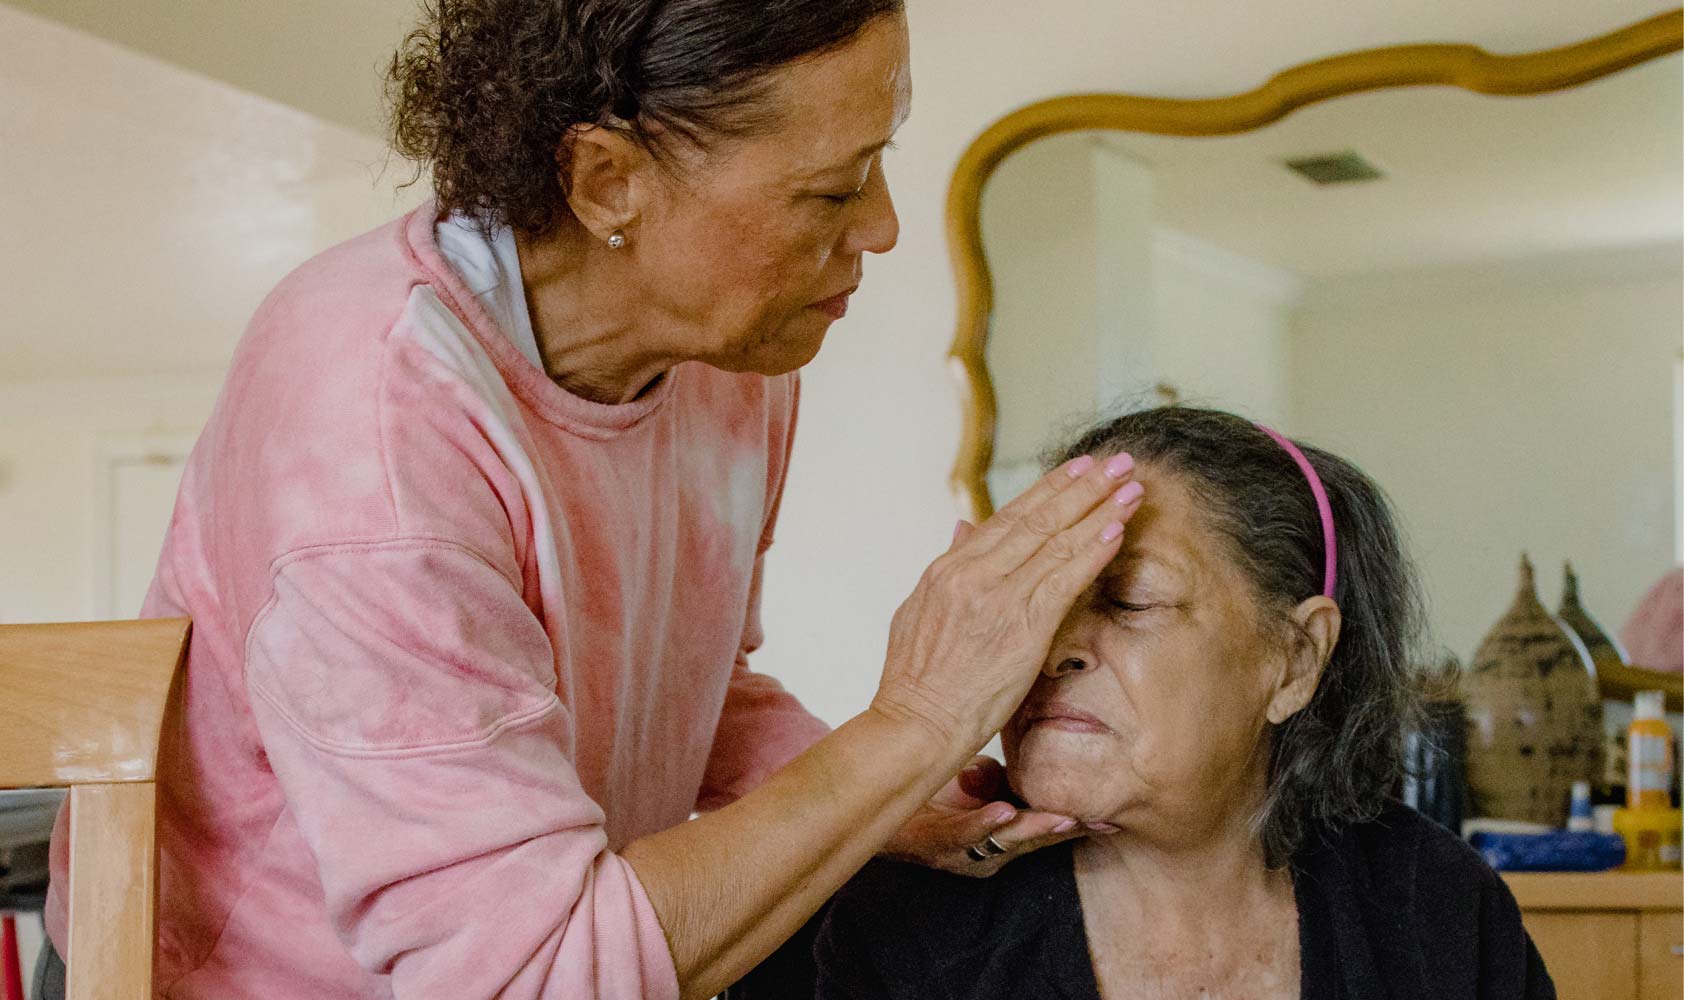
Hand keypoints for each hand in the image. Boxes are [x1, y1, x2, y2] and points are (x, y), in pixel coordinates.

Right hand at [870, 452, 1144, 752]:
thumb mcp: (918, 610)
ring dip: (1098, 509)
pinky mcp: (1022, 627)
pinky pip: (1065, 578)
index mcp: (948, 568)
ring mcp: (998, 597)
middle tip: (1117, 461)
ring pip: (1056, 540)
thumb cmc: (916, 681)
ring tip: (1130, 486)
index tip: (1078, 469)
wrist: (914, 725)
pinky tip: (1117, 529)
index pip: (1007, 518)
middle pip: (1037, 518)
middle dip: (1082, 486)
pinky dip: (1093, 550)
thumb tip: (964, 527)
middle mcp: (973, 573)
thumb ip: (948, 566)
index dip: (1048, 490)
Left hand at [881, 756, 1084, 875]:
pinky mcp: (939, 844)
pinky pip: (965, 834)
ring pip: (1007, 841)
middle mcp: (990, 854)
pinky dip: (986, 823)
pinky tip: (1003, 812)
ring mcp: (966, 852)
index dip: (1079, 824)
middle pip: (1036, 840)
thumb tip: (1018, 765)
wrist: (878, 815)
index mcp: (1003, 839)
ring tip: (1063, 820)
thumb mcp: (977, 785)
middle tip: (1100, 821)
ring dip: (1036, 829)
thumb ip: (1000, 779)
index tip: (1114, 819)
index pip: (1047, 830)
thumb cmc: (932, 803)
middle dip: (1068, 831)